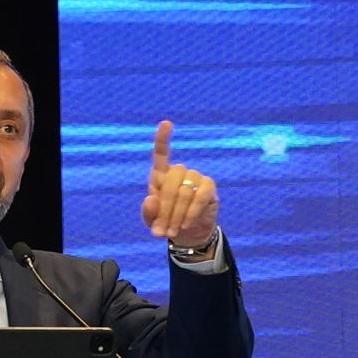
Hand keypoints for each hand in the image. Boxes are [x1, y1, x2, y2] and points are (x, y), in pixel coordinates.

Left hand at [140, 120, 218, 245]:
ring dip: (177, 214)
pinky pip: (200, 196)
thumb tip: (150, 199)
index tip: (166, 123)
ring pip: (184, 191)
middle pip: (170, 181)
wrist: (188, 234)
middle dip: (165, 208)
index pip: (161, 154)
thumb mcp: (152, 222)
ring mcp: (195, 177)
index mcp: (160, 176)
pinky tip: (186, 224)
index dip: (163, 139)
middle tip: (163, 230)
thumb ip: (148, 212)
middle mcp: (179, 172)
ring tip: (172, 231)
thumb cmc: (166, 223)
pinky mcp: (209, 187)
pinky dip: (191, 212)